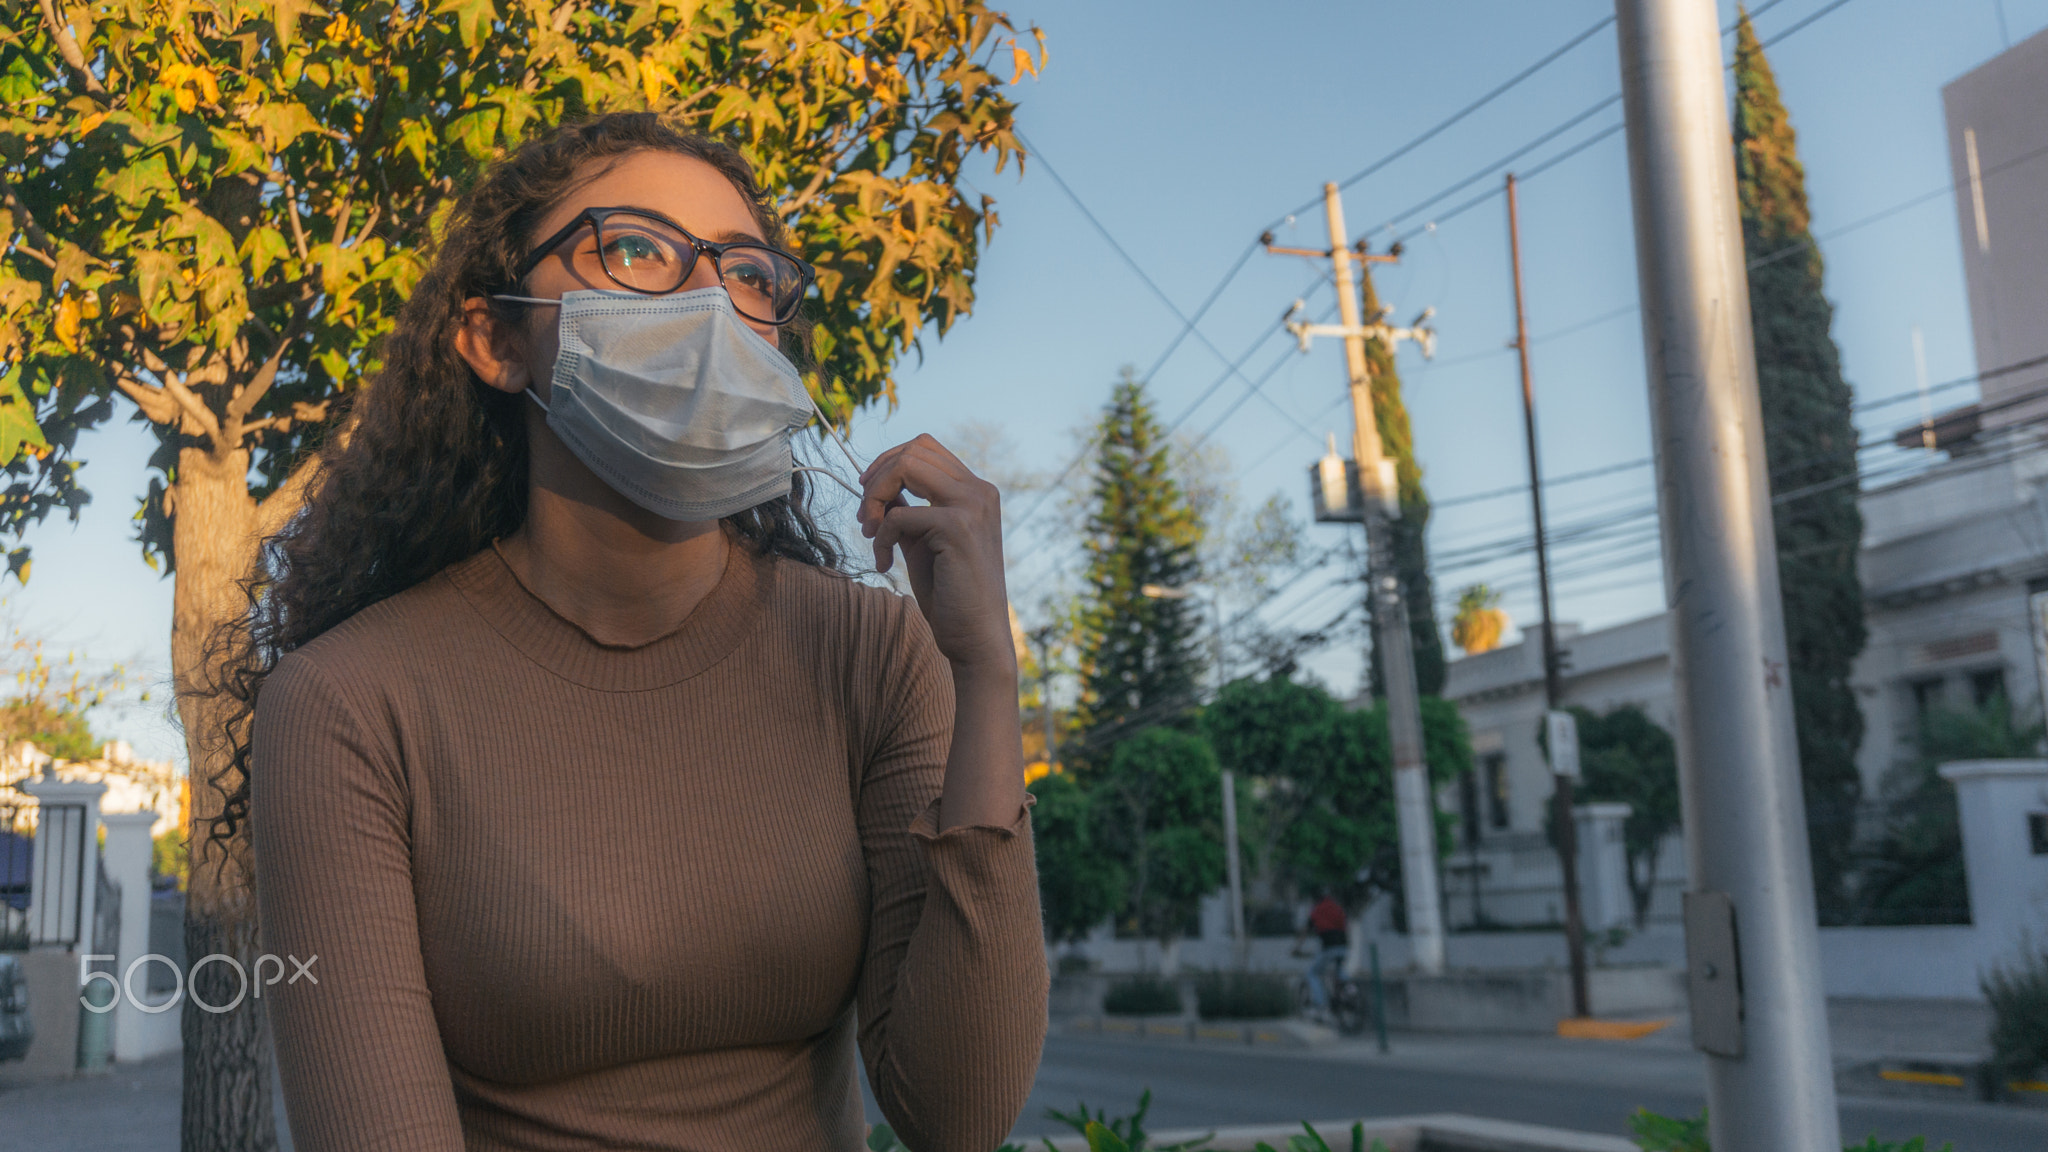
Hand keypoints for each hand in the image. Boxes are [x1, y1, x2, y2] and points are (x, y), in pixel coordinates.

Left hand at [856, 434, 1013, 673]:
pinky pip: (899, 515)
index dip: (889, 462)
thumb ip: (907, 511)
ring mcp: (972, 506)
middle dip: (876, 478)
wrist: (976, 637)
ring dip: (875, 498)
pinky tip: (885, 564)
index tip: (868, 492)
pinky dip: (882, 537)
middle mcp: (980, 491)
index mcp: (976, 492)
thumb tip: (878, 490)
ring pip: (906, 467)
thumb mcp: (923, 542)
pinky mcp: (958, 528)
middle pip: (914, 450)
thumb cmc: (950, 594)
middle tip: (864, 518)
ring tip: (870, 534)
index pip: (926, 448)